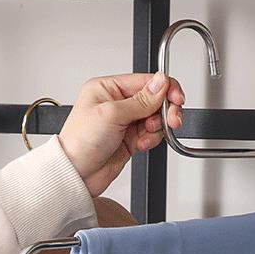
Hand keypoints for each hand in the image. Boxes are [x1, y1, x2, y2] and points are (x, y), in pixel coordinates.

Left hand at [58, 72, 184, 196]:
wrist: (77, 173)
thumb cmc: (81, 142)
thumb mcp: (112, 114)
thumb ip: (141, 99)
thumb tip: (161, 82)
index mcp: (108, 88)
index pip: (146, 81)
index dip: (165, 89)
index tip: (177, 99)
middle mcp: (118, 102)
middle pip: (155, 99)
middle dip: (165, 110)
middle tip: (172, 120)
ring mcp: (125, 121)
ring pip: (156, 118)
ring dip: (156, 128)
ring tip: (145, 135)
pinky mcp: (131, 138)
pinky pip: (152, 134)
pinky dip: (151, 140)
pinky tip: (140, 144)